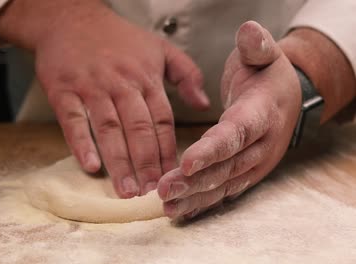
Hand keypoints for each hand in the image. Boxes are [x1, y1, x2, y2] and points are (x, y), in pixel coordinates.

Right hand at [0, 0, 209, 197]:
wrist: (70, 18)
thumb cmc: (117, 37)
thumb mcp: (159, 47)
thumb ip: (186, 73)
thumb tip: (204, 104)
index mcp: (146, 77)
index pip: (161, 120)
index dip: (168, 150)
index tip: (173, 176)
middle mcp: (121, 84)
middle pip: (138, 128)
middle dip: (146, 163)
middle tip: (150, 193)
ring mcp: (91, 87)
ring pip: (109, 128)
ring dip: (119, 161)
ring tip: (126, 190)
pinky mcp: (64, 89)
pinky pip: (74, 120)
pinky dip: (82, 143)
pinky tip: (90, 165)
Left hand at [158, 21, 301, 217]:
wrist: (285, 98)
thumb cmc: (265, 76)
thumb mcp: (263, 54)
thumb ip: (256, 46)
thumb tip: (248, 32)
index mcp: (263, 113)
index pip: (236, 134)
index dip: (213, 150)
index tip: (186, 163)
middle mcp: (262, 144)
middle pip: (226, 166)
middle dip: (194, 181)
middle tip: (164, 190)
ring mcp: (256, 163)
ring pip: (224, 184)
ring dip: (195, 197)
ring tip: (167, 207)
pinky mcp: (247, 173)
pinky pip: (225, 191)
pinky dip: (203, 202)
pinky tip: (182, 212)